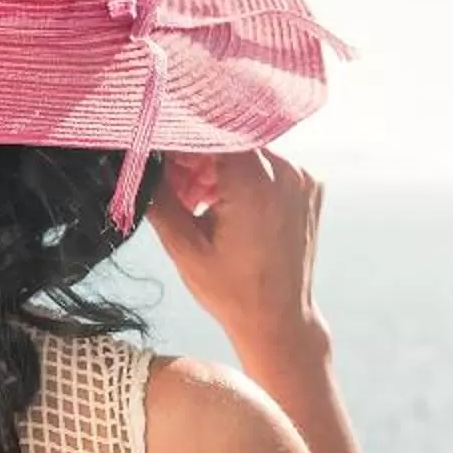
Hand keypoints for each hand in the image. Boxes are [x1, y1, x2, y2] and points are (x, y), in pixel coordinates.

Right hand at [144, 149, 328, 365]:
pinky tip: (228, 207)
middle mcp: (286, 171)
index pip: (209, 133)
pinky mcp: (310, 186)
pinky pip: (269, 166)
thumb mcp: (183, 247)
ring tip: (201, 204)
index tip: (161, 162)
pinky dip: (245, 178)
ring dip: (220, 168)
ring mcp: (303, 177)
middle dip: (198, 158)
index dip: (179, 143)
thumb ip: (159, 198)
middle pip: (230, 140)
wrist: (279, 319)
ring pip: (248, 151)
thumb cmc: (231, 291)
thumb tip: (143, 162)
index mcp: (255, 182)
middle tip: (177, 189)